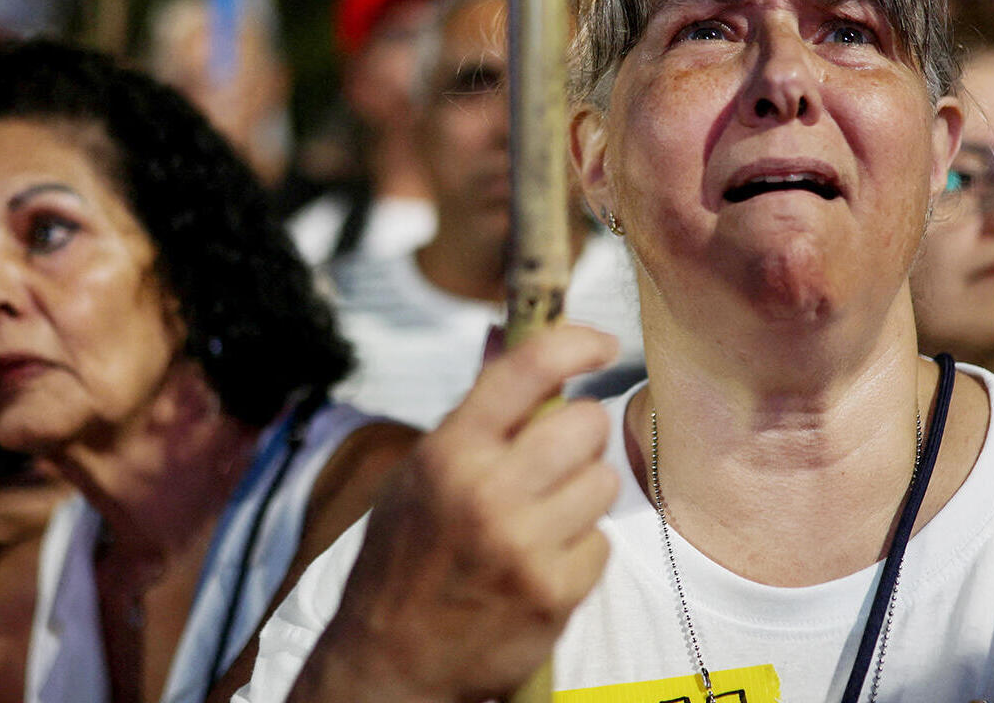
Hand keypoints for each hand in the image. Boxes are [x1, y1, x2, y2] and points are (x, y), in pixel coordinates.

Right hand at [308, 325, 619, 702]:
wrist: (390, 661)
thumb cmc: (406, 558)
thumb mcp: (421, 473)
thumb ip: (474, 410)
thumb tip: (506, 333)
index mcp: (450, 451)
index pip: (528, 368)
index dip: (576, 342)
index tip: (602, 343)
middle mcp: (486, 491)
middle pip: (586, 424)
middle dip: (579, 436)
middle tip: (555, 460)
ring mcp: (522, 544)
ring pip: (602, 482)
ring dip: (582, 495)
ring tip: (540, 518)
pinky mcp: (552, 592)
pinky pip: (601, 543)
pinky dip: (579, 551)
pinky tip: (540, 562)